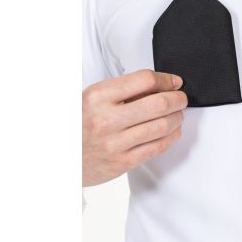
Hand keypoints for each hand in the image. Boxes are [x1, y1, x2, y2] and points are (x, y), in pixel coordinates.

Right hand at [82, 69, 187, 186]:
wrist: (60, 158)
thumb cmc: (79, 124)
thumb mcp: (92, 99)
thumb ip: (123, 91)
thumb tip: (160, 85)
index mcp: (98, 96)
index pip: (144, 80)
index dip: (166, 79)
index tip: (174, 82)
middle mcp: (107, 119)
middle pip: (159, 103)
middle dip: (178, 99)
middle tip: (181, 98)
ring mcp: (116, 142)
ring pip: (163, 126)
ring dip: (177, 118)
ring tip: (177, 114)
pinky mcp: (123, 162)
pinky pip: (158, 146)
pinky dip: (172, 136)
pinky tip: (172, 131)